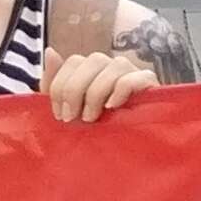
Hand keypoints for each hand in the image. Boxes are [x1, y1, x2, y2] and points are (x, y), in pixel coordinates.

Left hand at [40, 48, 157, 122]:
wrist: (127, 149)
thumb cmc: (94, 128)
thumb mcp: (67, 109)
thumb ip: (54, 83)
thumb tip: (50, 51)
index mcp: (92, 69)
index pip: (74, 61)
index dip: (61, 86)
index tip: (59, 114)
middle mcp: (112, 66)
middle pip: (92, 60)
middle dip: (76, 90)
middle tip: (72, 118)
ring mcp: (133, 72)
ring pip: (114, 65)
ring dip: (97, 92)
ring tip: (91, 117)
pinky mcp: (150, 85)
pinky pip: (135, 78)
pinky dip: (121, 91)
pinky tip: (112, 108)